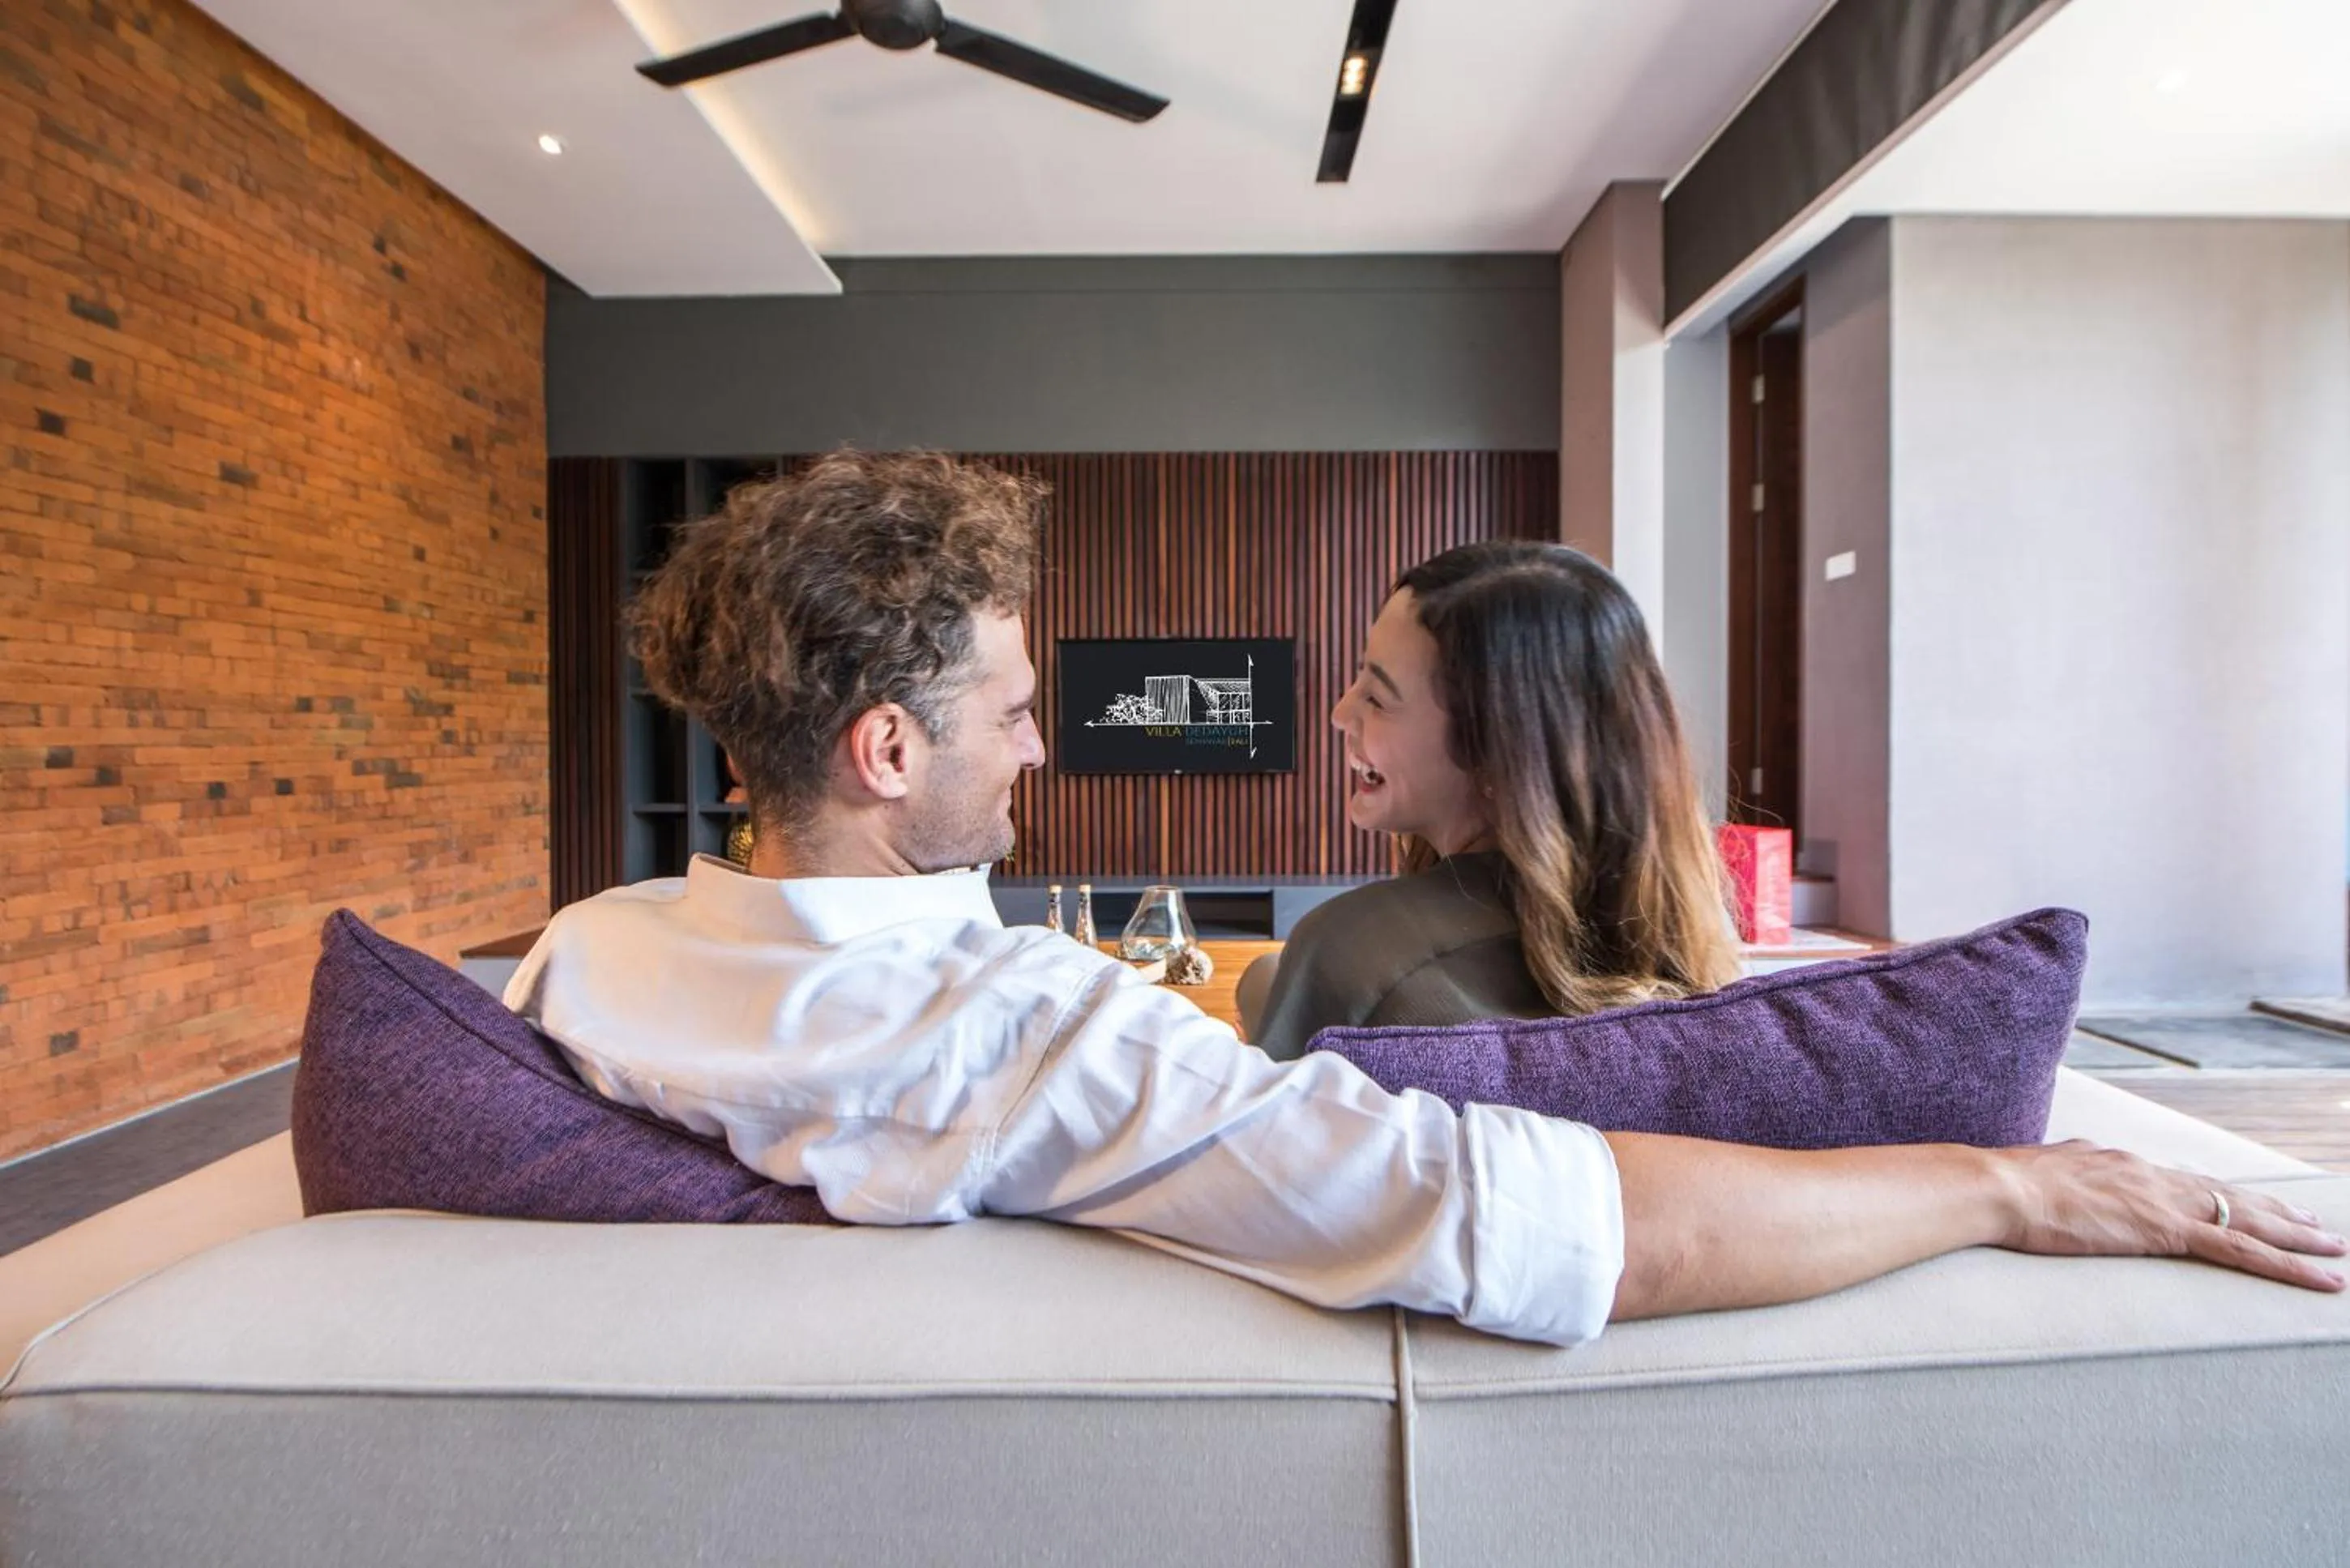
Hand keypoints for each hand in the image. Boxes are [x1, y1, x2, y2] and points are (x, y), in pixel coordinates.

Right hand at [1994, 1140, 2346, 1290]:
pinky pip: (2241, 1249)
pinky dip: (2287, 1265)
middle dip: (2274, 1211)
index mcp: (2120, 1163)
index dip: (2222, 1193)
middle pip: (2226, 1192)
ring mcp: (2162, 1199)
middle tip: (2313, 1225)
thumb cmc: (2003, 1187)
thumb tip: (2060, 1181)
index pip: (2185, 1180)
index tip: (2246, 1203)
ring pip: (2247, 1216)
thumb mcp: (2041, 1176)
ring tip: (2329, 1248)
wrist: (1997, 1186)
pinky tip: (2318, 1277)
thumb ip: (2066, 1179)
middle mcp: (2150, 1173)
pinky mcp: (2165, 1229)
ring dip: (2295, 1236)